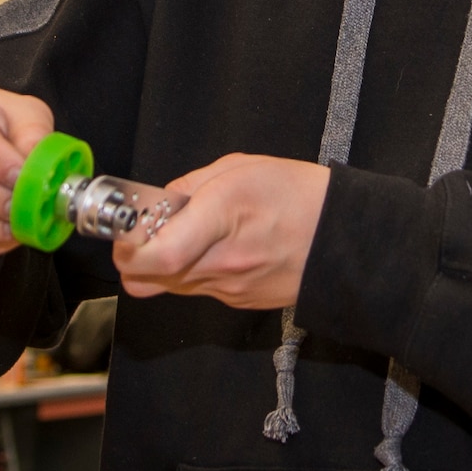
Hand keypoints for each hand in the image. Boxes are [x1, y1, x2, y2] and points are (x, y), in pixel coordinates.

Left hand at [113, 154, 329, 309]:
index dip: (126, 245)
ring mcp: (227, 289)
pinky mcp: (236, 302)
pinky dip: (193, 270)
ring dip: (163, 264)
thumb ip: (190, 185)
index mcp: (220, 220)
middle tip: (146, 232)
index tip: (126, 227)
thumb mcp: (240, 168)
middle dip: (133, 256)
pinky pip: (196, 289)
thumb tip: (160, 203)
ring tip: (189, 234)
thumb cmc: (299, 196)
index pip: (152, 255)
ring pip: (167, 287)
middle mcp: (220, 265)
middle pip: (145, 279)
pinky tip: (218, 248)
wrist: (345, 240)